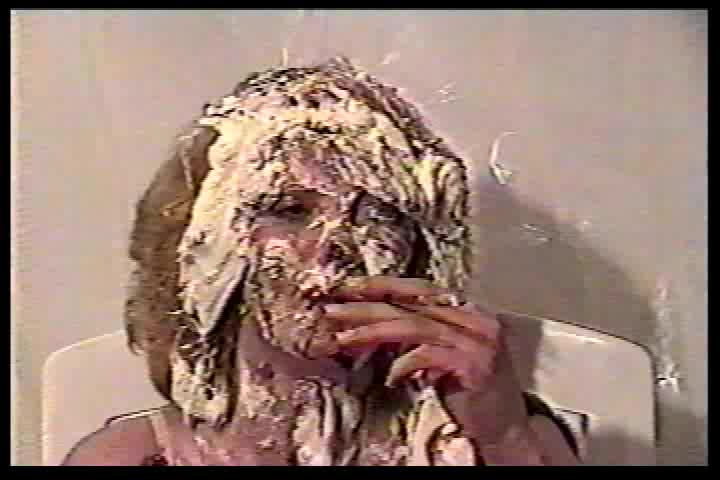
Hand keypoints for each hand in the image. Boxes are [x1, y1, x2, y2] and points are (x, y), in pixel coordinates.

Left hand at [322, 276, 577, 464]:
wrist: (508, 428)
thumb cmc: (471, 392)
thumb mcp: (442, 355)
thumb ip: (416, 336)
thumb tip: (368, 324)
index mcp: (466, 309)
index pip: (416, 288)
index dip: (380, 286)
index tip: (346, 288)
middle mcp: (474, 317)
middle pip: (410, 304)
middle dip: (366, 306)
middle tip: (331, 310)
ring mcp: (477, 340)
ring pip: (413, 326)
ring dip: (373, 332)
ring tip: (343, 339)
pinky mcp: (475, 364)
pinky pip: (428, 355)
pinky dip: (403, 364)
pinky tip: (389, 377)